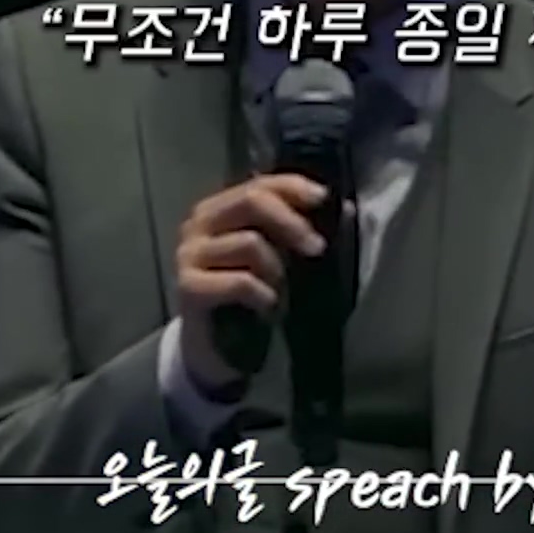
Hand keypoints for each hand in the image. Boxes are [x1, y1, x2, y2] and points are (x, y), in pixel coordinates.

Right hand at [175, 174, 327, 387]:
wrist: (215, 348)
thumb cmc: (249, 296)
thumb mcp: (277, 257)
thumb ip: (297, 231)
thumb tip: (346, 209)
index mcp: (221, 207)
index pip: (260, 183)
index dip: (293, 187)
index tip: (323, 199)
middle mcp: (200, 223)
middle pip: (252, 201)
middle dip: (292, 222)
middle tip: (316, 248)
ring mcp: (189, 253)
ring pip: (250, 243)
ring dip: (277, 271)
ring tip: (280, 292)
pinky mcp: (188, 286)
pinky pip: (240, 282)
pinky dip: (263, 295)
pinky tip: (267, 307)